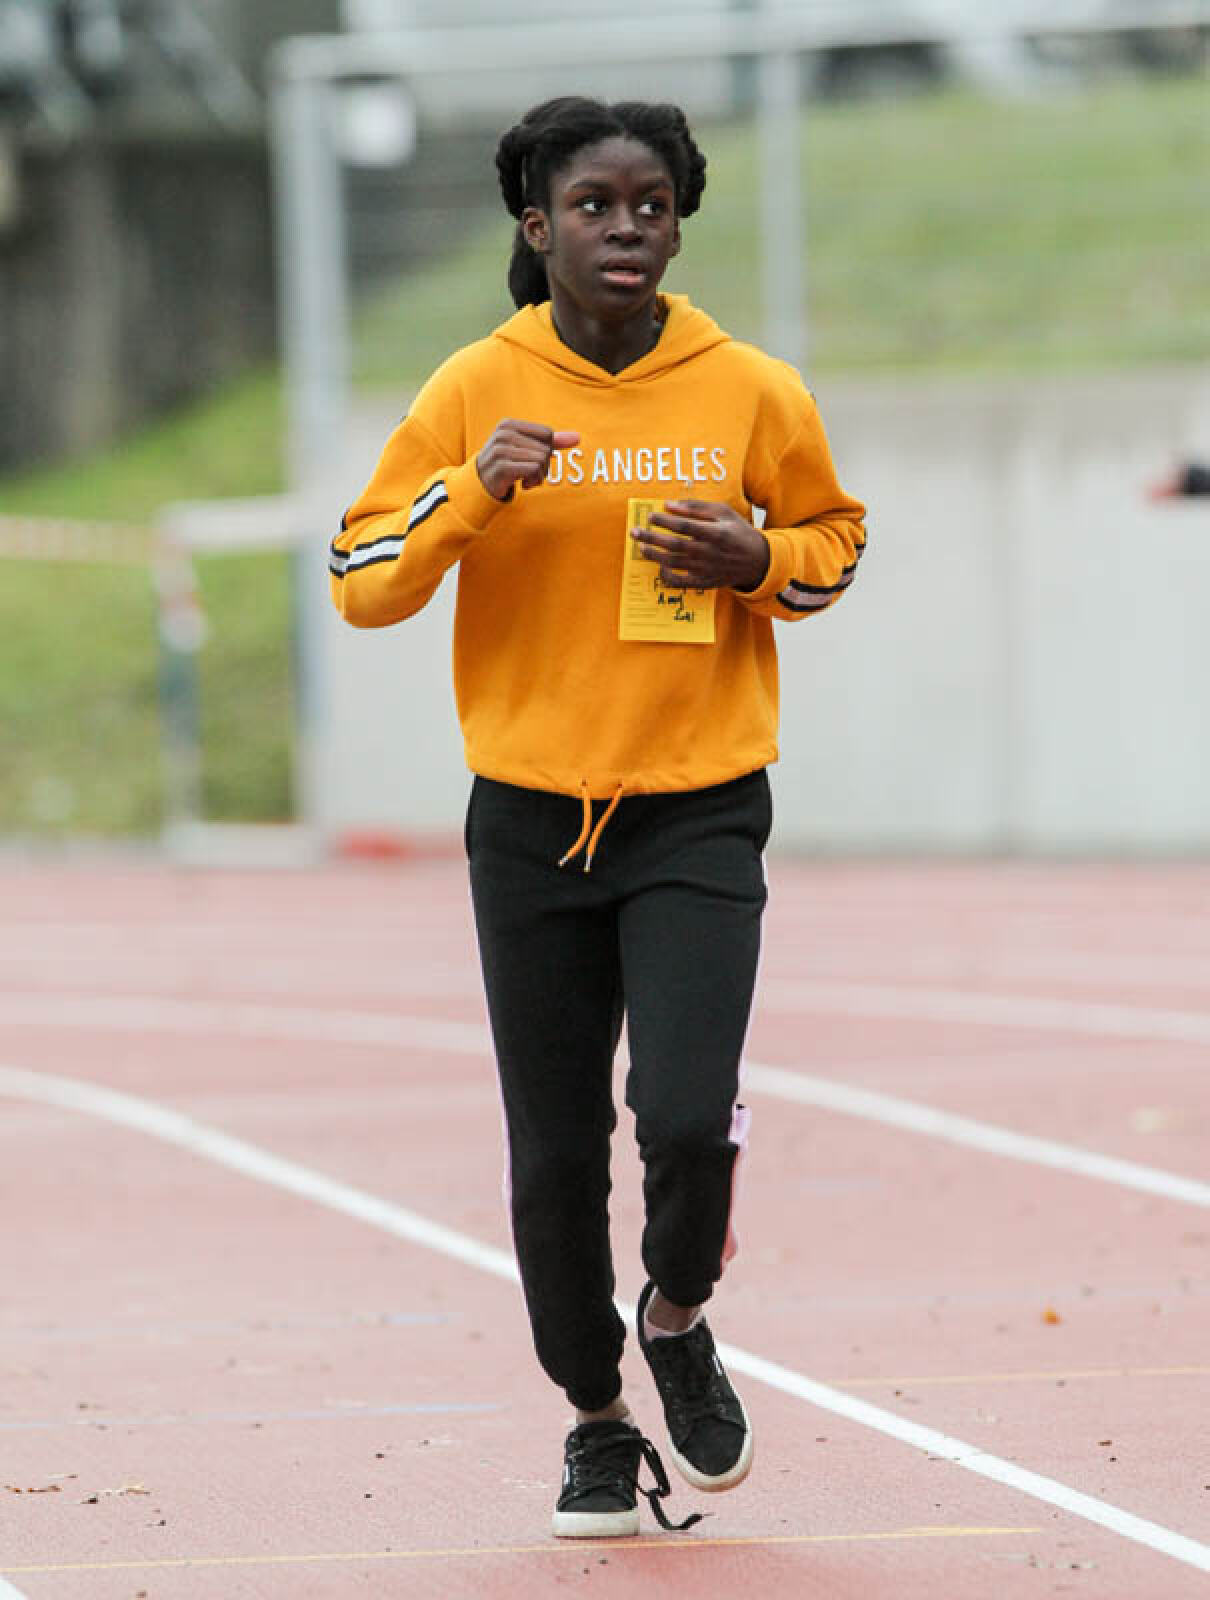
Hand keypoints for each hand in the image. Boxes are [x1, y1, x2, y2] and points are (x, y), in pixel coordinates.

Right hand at [476, 420, 579, 500]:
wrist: (480, 484)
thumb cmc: (506, 464)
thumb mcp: (526, 449)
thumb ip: (551, 442)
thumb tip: (577, 437)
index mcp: (509, 424)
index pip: (547, 433)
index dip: (547, 450)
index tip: (534, 459)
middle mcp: (504, 434)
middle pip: (545, 448)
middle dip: (543, 466)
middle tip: (530, 474)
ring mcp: (501, 450)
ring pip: (541, 460)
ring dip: (539, 476)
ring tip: (527, 479)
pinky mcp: (502, 467)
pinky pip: (533, 470)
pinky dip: (533, 481)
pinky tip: (522, 485)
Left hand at [635, 500, 769, 591]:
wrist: (757, 561)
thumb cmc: (738, 531)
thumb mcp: (723, 512)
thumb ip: (696, 507)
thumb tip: (669, 505)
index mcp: (715, 533)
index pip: (684, 527)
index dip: (665, 521)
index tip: (650, 516)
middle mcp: (709, 553)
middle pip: (674, 545)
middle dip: (651, 537)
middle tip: (635, 531)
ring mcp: (705, 569)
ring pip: (673, 562)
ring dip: (654, 554)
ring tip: (641, 546)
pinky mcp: (704, 582)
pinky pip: (680, 582)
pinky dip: (667, 576)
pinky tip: (659, 567)